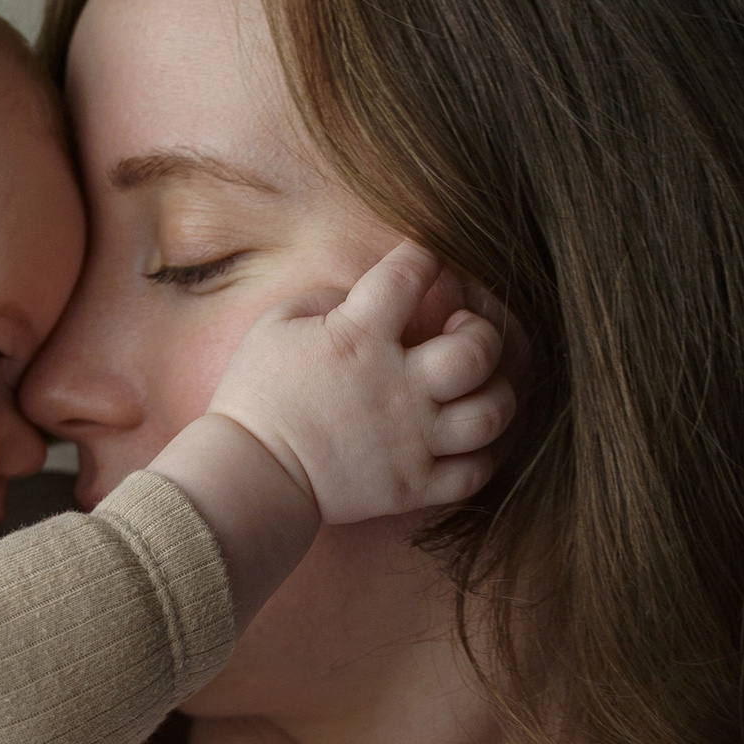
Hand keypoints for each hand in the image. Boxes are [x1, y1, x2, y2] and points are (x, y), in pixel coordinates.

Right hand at [203, 241, 513, 523]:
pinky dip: (482, 454)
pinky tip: (465, 437)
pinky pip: (474, 472)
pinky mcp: (412, 486)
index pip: (410, 274)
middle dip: (482, 332)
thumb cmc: (255, 394)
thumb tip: (363, 296)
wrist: (248, 473)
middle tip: (463, 331)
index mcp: (359, 337)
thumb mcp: (275, 325)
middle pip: (478, 351)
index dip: (424, 256)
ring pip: (491, 413)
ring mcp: (411, 441)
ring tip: (476, 387)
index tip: (424, 260)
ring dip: (495, 393)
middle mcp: (398, 387)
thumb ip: (326, 298)